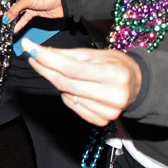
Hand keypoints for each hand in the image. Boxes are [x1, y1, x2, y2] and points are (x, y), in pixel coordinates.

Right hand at [0, 0, 63, 32]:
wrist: (62, 3)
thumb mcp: (27, 0)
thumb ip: (14, 10)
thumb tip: (5, 18)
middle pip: (8, 6)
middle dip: (1, 15)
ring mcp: (27, 4)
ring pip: (14, 13)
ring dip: (8, 20)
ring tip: (1, 27)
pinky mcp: (32, 12)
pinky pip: (22, 19)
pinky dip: (18, 24)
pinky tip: (13, 29)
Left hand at [22, 39, 142, 126]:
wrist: (138, 85)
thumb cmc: (117, 65)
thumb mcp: (97, 54)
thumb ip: (69, 55)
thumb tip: (41, 52)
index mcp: (114, 74)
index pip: (71, 67)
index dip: (47, 57)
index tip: (29, 47)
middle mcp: (113, 95)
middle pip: (65, 82)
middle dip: (45, 68)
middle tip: (32, 56)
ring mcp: (108, 111)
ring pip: (67, 94)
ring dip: (58, 81)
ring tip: (66, 72)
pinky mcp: (102, 120)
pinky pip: (73, 106)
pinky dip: (68, 95)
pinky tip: (76, 88)